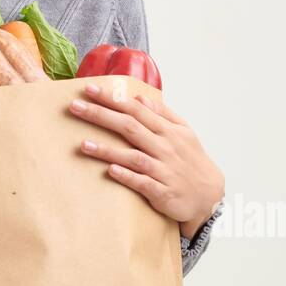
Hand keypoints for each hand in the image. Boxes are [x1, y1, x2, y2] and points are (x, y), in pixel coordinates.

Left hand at [68, 82, 223, 237]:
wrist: (210, 196)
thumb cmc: (192, 161)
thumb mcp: (184, 132)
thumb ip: (162, 113)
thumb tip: (140, 97)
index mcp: (167, 131)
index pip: (135, 110)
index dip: (112, 99)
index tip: (89, 89)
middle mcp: (164, 147)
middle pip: (129, 128)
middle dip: (101, 115)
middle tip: (75, 107)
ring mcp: (163, 170)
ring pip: (133, 156)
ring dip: (107, 150)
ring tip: (83, 144)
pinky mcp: (162, 192)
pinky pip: (142, 183)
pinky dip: (127, 176)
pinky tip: (110, 171)